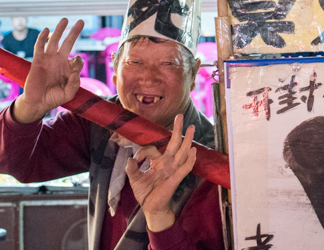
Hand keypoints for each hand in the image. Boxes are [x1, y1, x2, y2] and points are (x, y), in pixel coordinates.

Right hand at [12, 18, 83, 123]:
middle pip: (68, 42)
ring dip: (59, 30)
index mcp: (68, 68)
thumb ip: (75, 81)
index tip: (74, 70)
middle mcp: (59, 61)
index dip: (78, 62)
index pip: (77, 59)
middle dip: (74, 32)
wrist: (38, 102)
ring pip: (54, 41)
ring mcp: (48, 59)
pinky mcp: (37, 61)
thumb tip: (75, 66)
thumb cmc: (54, 98)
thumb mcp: (69, 92)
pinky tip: (46, 30)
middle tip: (81, 21)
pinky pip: (40, 46)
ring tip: (65, 20)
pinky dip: (42, 38)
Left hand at [125, 114, 196, 232]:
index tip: (136, 158)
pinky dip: (190, 160)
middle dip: (178, 130)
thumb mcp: (135, 179)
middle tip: (180, 116)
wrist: (150, 207)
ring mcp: (173, 169)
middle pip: (175, 143)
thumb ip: (132, 168)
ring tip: (191, 128)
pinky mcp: (176, 178)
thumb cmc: (145, 193)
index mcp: (158, 161)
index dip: (143, 151)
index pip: (153, 148)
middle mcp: (168, 163)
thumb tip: (130, 158)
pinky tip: (193, 151)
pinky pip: (185, 168)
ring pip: (183, 152)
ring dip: (187, 140)